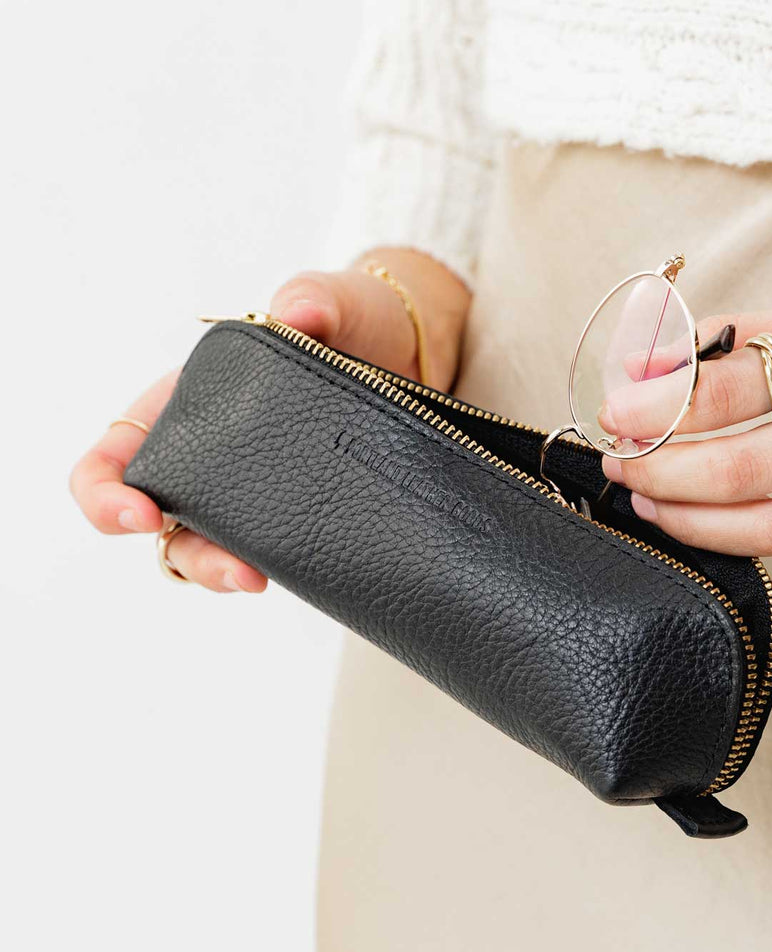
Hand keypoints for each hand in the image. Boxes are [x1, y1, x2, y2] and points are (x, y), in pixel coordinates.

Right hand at [70, 251, 469, 590]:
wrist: (413, 353)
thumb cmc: (354, 318)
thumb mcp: (334, 301)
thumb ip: (314, 299)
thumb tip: (299, 313)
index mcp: (187, 403)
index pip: (115, 455)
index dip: (104, 491)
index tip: (141, 512)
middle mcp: (210, 456)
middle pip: (165, 525)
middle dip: (190, 555)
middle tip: (233, 570)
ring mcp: (254, 490)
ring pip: (213, 551)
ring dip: (226, 572)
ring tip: (260, 578)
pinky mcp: (301, 512)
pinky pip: (272, 553)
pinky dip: (277, 567)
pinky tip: (305, 571)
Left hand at [598, 292, 771, 563]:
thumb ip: (737, 341)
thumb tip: (647, 366)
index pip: (730, 388)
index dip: (656, 407)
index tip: (617, 412)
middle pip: (740, 470)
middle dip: (660, 471)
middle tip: (621, 462)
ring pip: (770, 528)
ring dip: (690, 521)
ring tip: (649, 500)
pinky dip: (750, 537)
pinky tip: (716, 519)